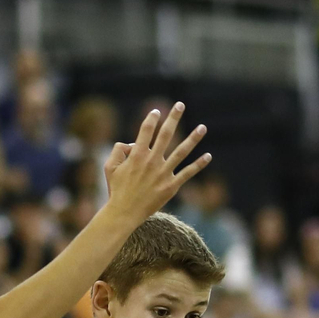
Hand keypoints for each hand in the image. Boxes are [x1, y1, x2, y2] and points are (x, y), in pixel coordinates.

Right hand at [103, 102, 211, 219]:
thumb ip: (118, 150)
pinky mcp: (171, 186)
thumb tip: (131, 144)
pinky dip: (199, 165)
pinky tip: (208, 156)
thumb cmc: (116, 190)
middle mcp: (152, 160)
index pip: (146, 130)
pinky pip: (187, 173)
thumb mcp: (109, 167)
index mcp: (137, 154)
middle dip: (173, 118)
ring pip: (181, 151)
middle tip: (180, 105)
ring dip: (193, 138)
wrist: (124, 212)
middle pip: (166, 134)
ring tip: (203, 127)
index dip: (151, 119)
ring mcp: (163, 173)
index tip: (157, 111)